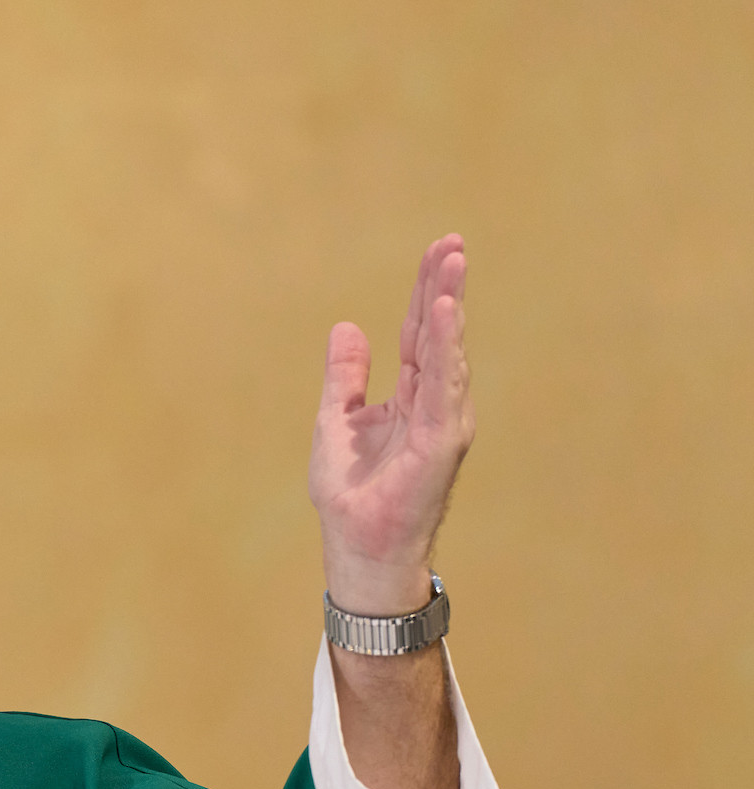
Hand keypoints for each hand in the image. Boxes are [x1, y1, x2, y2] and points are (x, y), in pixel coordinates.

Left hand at [308, 234, 472, 615]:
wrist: (357, 546)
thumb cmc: (351, 494)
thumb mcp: (336, 421)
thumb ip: (345, 377)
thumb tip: (346, 327)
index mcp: (410, 397)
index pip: (420, 334)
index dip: (426, 292)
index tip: (439, 250)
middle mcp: (434, 403)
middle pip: (438, 334)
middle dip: (444, 287)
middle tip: (452, 241)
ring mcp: (442, 421)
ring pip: (448, 352)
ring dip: (448, 307)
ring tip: (451, 263)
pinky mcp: (441, 440)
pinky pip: (443, 384)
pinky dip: (444, 348)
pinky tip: (444, 314)